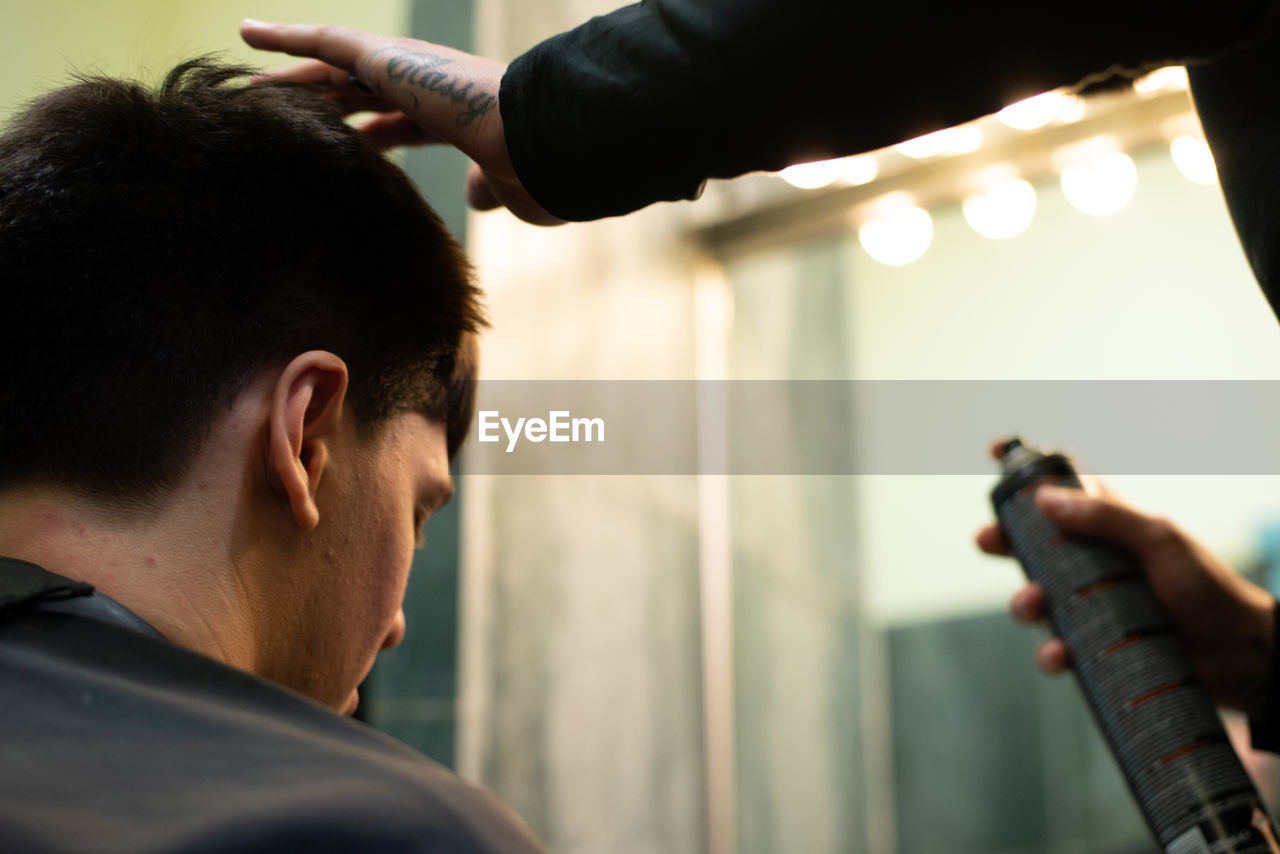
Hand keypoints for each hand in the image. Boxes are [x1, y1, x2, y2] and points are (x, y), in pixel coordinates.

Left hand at [239, 20, 562, 225]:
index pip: (406, 121)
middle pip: (365, 93)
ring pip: (336, 70)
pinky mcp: (391, 59)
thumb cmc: (538, 173)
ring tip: (248, 86)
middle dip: (328, 105)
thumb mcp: (507, 190)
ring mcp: (411, 69)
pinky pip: (324, 44)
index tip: (354, 146)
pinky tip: (247, 36)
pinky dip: (287, 38)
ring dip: (294, 79)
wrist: (544, 142)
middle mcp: (432, 85)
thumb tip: (478, 194)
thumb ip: (486, 187)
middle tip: (289, 116)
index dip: (375, 133)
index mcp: (460, 118)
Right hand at [976, 441, 1274, 710]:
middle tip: (987, 541)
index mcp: (1106, 527)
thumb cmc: (1208, 587)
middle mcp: (1092, 565)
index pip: (1059, 494)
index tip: (991, 453)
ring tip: (1033, 602)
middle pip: (1031, 548)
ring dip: (1023, 601)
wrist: (1240, 653)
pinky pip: (1057, 650)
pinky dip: (1050, 654)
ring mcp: (1090, 607)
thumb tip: (1045, 499)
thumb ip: (1105, 516)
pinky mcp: (1093, 649)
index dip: (1025, 478)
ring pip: (1036, 600)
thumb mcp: (1159, 538)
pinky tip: (1059, 654)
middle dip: (1002, 543)